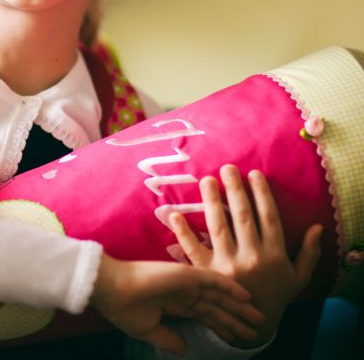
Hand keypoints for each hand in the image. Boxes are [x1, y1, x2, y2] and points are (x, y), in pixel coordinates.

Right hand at [90, 253, 263, 356]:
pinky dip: (229, 287)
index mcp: (175, 305)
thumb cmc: (123, 308)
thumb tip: (185, 350)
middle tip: (259, 328)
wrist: (110, 290)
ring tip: (259, 316)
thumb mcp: (148, 330)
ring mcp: (186, 283)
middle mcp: (184, 293)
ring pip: (219, 295)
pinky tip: (244, 295)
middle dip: (237, 318)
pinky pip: (213, 281)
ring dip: (239, 305)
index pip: (206, 316)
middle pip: (218, 307)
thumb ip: (168, 339)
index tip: (240, 337)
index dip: (224, 326)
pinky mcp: (185, 275)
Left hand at [170, 164, 322, 347]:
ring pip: (218, 228)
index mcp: (274, 254)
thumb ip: (309, 252)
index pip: (268, 218)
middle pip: (242, 217)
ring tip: (206, 180)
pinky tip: (174, 213)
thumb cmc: (276, 294)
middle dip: (235, 190)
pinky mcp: (207, 273)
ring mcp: (228, 265)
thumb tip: (318, 227)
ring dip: (211, 202)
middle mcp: (251, 257)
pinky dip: (183, 232)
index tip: (254, 174)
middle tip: (227, 168)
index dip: (262, 195)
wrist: (254, 324)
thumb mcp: (299, 276)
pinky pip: (193, 250)